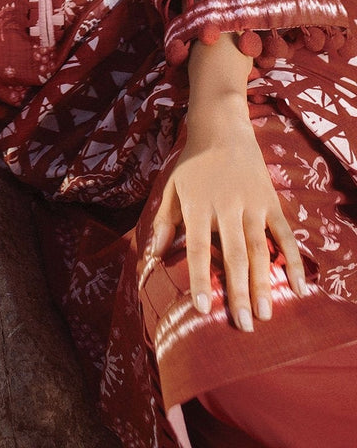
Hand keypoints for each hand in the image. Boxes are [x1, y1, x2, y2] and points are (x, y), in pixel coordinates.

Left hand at [150, 104, 307, 331]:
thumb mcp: (172, 187)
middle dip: (238, 292)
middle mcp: (226, 207)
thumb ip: (165, 221)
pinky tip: (300, 287)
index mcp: (198, 206)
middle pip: (233, 255)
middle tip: (244, 325)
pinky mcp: (271, 202)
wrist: (222, 130)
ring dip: (264, 283)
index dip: (200, 278)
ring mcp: (252, 205)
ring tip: (267, 314)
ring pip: (260, 249)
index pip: (199, 248)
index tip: (203, 308)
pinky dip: (294, 260)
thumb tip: (154, 256)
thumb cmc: (193, 164)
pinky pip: (285, 234)